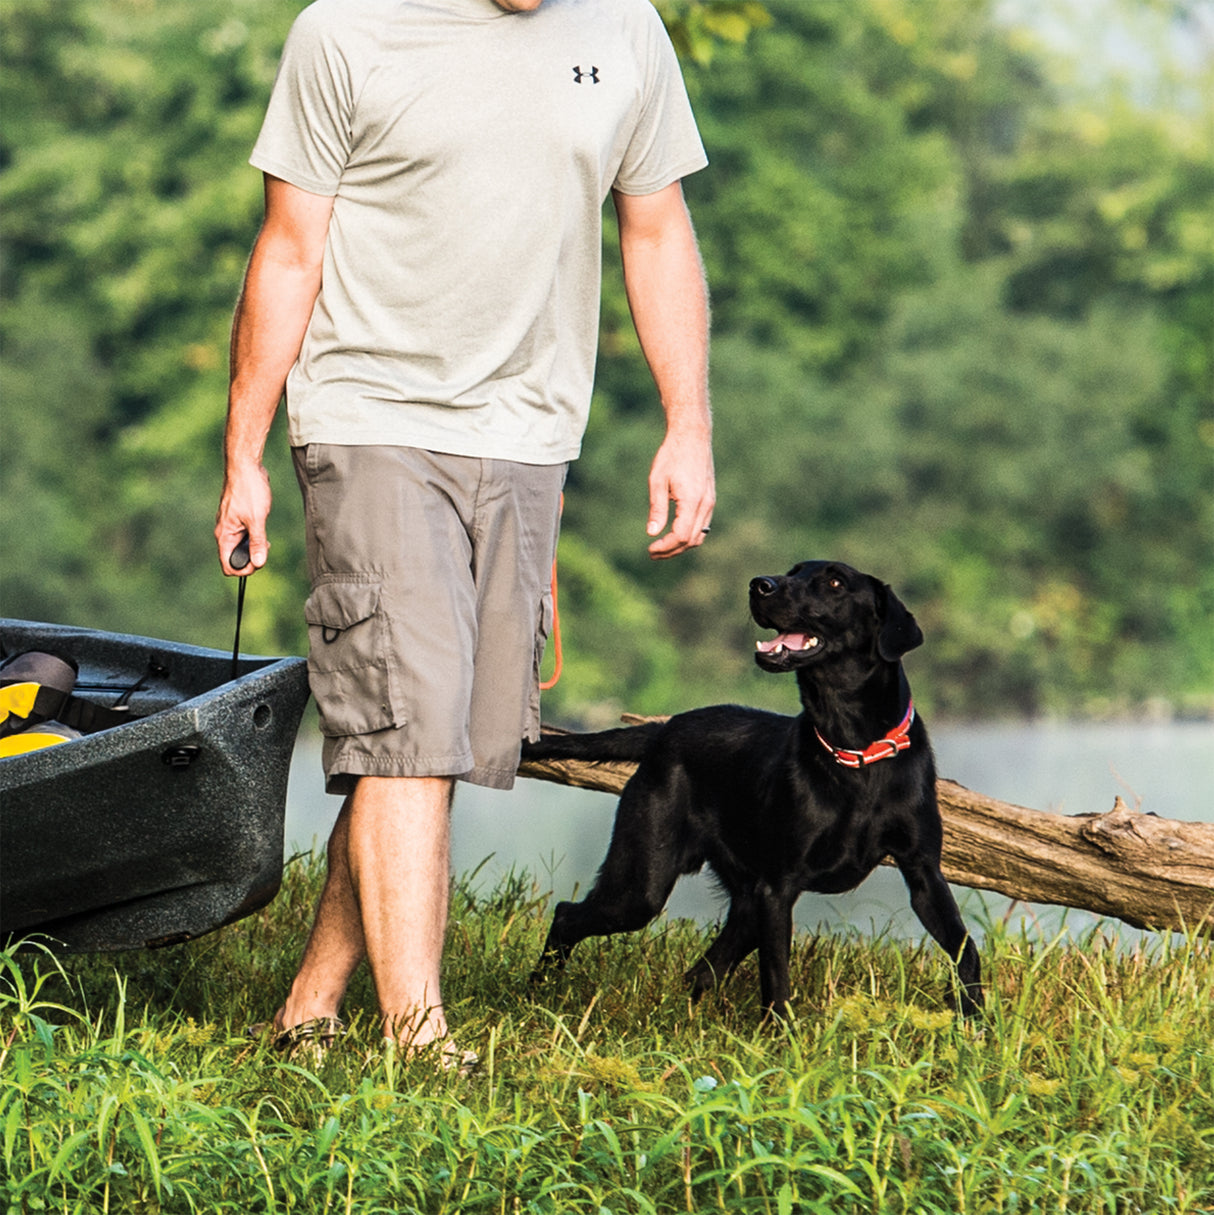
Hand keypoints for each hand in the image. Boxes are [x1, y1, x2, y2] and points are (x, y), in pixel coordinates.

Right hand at [215, 460, 271, 575]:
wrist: (246, 466)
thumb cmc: (248, 490)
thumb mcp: (256, 519)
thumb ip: (257, 542)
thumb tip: (259, 563)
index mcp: (224, 535)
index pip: (227, 566)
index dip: (243, 570)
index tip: (259, 561)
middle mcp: (225, 532)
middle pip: (235, 558)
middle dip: (251, 558)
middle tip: (265, 548)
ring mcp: (231, 525)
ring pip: (240, 546)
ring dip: (254, 547)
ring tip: (266, 539)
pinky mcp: (238, 518)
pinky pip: (244, 535)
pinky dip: (254, 536)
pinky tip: (262, 527)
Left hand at [646, 429, 714, 558]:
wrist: (692, 436)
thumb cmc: (672, 454)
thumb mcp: (657, 480)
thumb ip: (657, 508)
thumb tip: (652, 533)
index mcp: (692, 501)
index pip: (681, 536)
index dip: (665, 547)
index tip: (650, 549)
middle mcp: (705, 504)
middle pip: (691, 540)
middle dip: (671, 551)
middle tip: (652, 553)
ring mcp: (710, 503)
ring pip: (699, 536)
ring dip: (681, 546)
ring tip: (661, 548)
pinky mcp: (710, 500)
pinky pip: (703, 526)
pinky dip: (689, 536)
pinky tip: (674, 535)